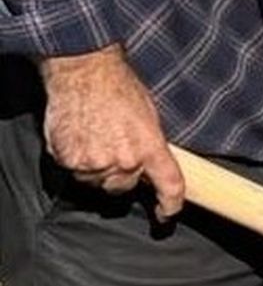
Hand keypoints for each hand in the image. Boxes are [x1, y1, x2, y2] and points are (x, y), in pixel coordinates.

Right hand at [38, 46, 183, 218]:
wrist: (84, 71)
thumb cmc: (118, 87)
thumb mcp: (150, 116)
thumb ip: (151, 147)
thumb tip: (151, 167)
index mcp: (151, 147)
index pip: (169, 186)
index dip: (169, 205)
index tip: (165, 214)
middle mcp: (124, 160)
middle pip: (123, 187)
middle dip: (122, 174)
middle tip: (115, 149)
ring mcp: (94, 162)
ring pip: (96, 181)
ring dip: (97, 168)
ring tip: (96, 137)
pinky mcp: (68, 160)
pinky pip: (74, 172)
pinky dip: (76, 160)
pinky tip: (79, 137)